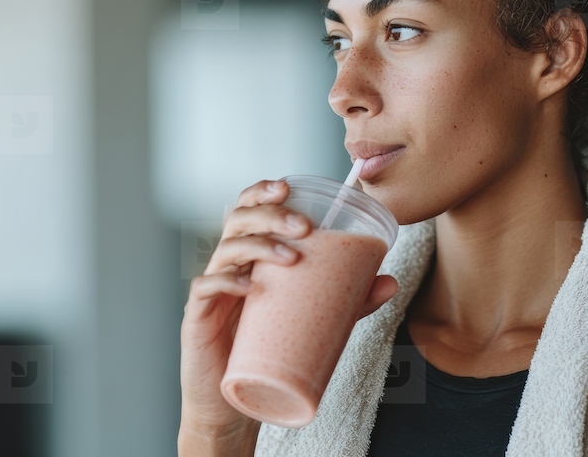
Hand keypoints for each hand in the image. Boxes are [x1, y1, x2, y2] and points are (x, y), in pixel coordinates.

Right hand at [179, 179, 398, 435]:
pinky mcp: (197, 317)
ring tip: (292, 258)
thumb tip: (390, 282)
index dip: (262, 191)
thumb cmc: (269, 352)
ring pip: (227, 249)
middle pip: (239, 221)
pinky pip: (206, 288)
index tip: (287, 186)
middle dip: (270, 214)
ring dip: (260, 246)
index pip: (249, 209)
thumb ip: (348, 301)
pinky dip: (226, 281)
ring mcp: (211, 289)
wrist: (233, 402)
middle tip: (304, 226)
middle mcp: (227, 265)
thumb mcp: (313, 319)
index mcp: (250, 256)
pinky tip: (249, 286)